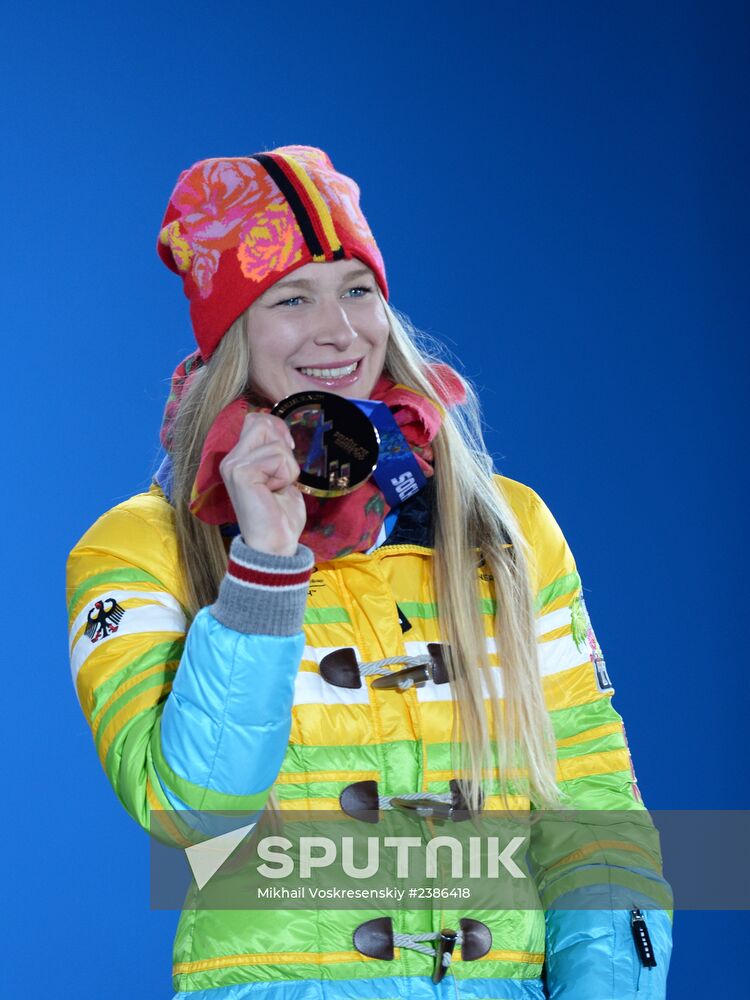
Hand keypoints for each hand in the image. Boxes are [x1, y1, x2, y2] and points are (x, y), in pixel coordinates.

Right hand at [219, 413, 304, 556]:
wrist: (275, 545)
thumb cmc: (280, 513)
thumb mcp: (281, 475)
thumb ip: (276, 452)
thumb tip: (283, 431)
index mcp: (237, 458)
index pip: (256, 419)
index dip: (277, 429)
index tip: (287, 453)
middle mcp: (230, 459)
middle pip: (261, 421)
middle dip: (283, 444)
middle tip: (284, 472)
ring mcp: (233, 466)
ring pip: (274, 441)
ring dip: (287, 465)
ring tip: (278, 486)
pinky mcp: (241, 474)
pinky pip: (277, 457)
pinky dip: (285, 474)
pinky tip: (275, 492)